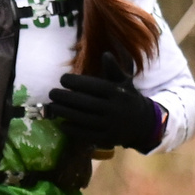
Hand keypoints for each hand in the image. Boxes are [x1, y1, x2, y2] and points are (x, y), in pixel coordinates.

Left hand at [47, 72, 165, 154]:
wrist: (142, 124)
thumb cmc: (127, 98)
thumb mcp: (124, 82)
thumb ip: (114, 69)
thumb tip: (106, 54)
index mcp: (117, 92)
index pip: (93, 86)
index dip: (76, 82)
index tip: (62, 79)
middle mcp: (114, 109)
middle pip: (85, 103)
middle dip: (65, 97)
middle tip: (51, 93)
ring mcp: (111, 125)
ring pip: (83, 118)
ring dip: (65, 112)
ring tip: (52, 107)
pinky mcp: (107, 139)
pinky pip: (86, 134)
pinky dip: (72, 129)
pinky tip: (62, 124)